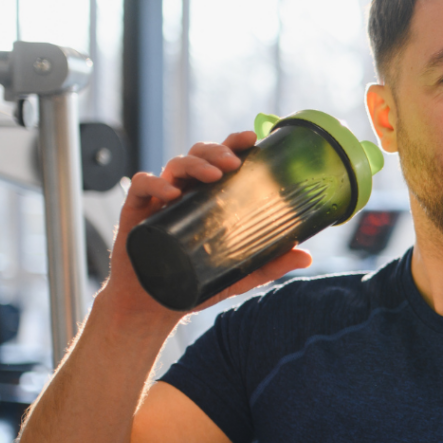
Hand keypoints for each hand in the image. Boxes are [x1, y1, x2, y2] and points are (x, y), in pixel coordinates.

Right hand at [102, 131, 311, 323]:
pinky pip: (142, 185)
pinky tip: (171, 193)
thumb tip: (306, 255)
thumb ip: (269, 264)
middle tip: (233, 163)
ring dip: (195, 164)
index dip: (234, 144)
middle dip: (217, 151)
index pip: (222, 162)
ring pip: (175, 164)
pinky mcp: (136, 210)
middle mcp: (185, 192)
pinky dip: (155, 183)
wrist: (155, 305)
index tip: (252, 138)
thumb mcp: (238, 274)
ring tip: (213, 174)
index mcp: (208, 198)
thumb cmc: (194, 284)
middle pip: (199, 155)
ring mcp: (160, 199)